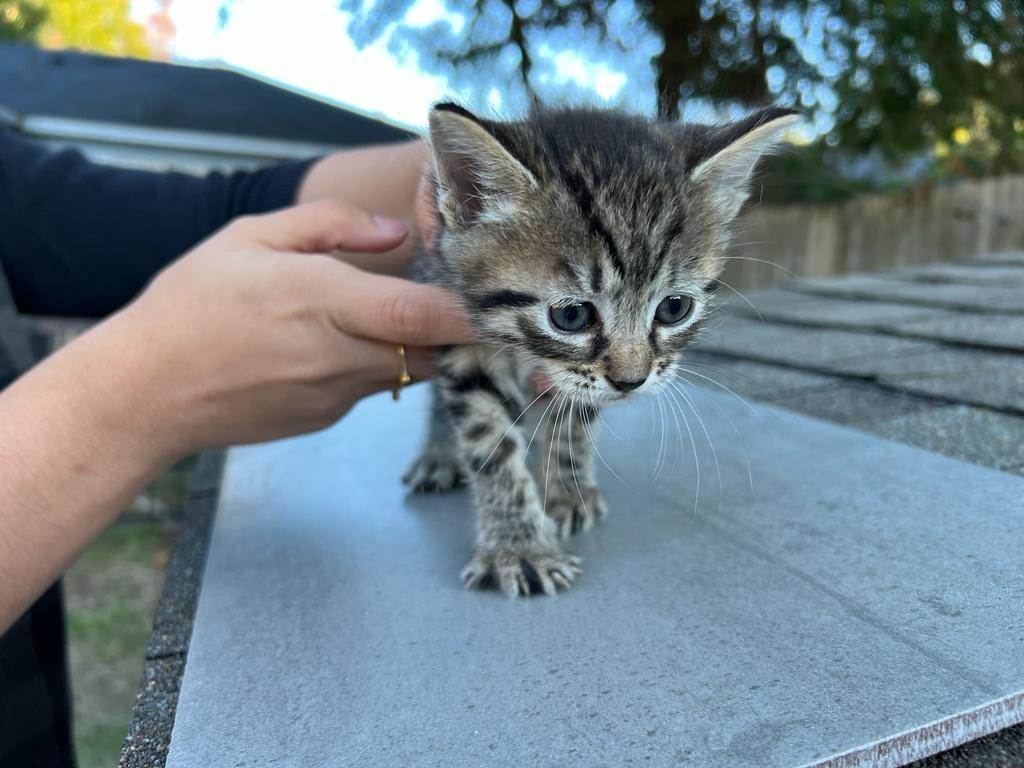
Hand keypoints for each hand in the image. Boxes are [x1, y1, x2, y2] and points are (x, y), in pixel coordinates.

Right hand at [98, 199, 474, 458]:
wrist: (145, 392)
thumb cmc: (191, 305)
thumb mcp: (250, 237)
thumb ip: (331, 224)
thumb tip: (395, 232)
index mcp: (326, 302)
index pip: (426, 314)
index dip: (471, 309)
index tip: (498, 295)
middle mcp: (342, 356)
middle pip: (436, 351)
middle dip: (457, 329)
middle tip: (459, 297)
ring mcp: (337, 396)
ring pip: (409, 371)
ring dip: (416, 343)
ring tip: (394, 312)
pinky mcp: (326, 418)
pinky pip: (371, 387)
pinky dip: (374, 364)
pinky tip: (336, 344)